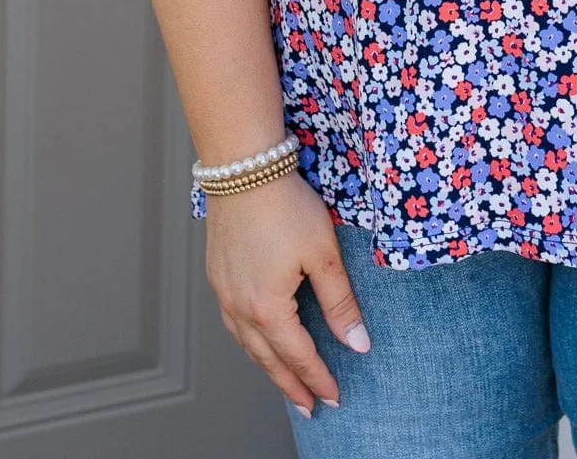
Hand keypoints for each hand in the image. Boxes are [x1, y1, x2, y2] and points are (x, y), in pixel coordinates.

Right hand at [205, 169, 369, 417]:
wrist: (244, 168)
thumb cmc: (285, 205)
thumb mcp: (322, 254)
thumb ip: (339, 302)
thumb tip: (357, 343)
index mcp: (267, 308)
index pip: (298, 356)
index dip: (318, 379)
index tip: (334, 398)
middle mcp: (239, 308)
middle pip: (269, 360)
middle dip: (292, 386)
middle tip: (311, 407)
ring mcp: (224, 293)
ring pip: (247, 345)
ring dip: (269, 368)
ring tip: (287, 382)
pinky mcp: (218, 275)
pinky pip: (234, 323)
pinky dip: (251, 342)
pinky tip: (260, 340)